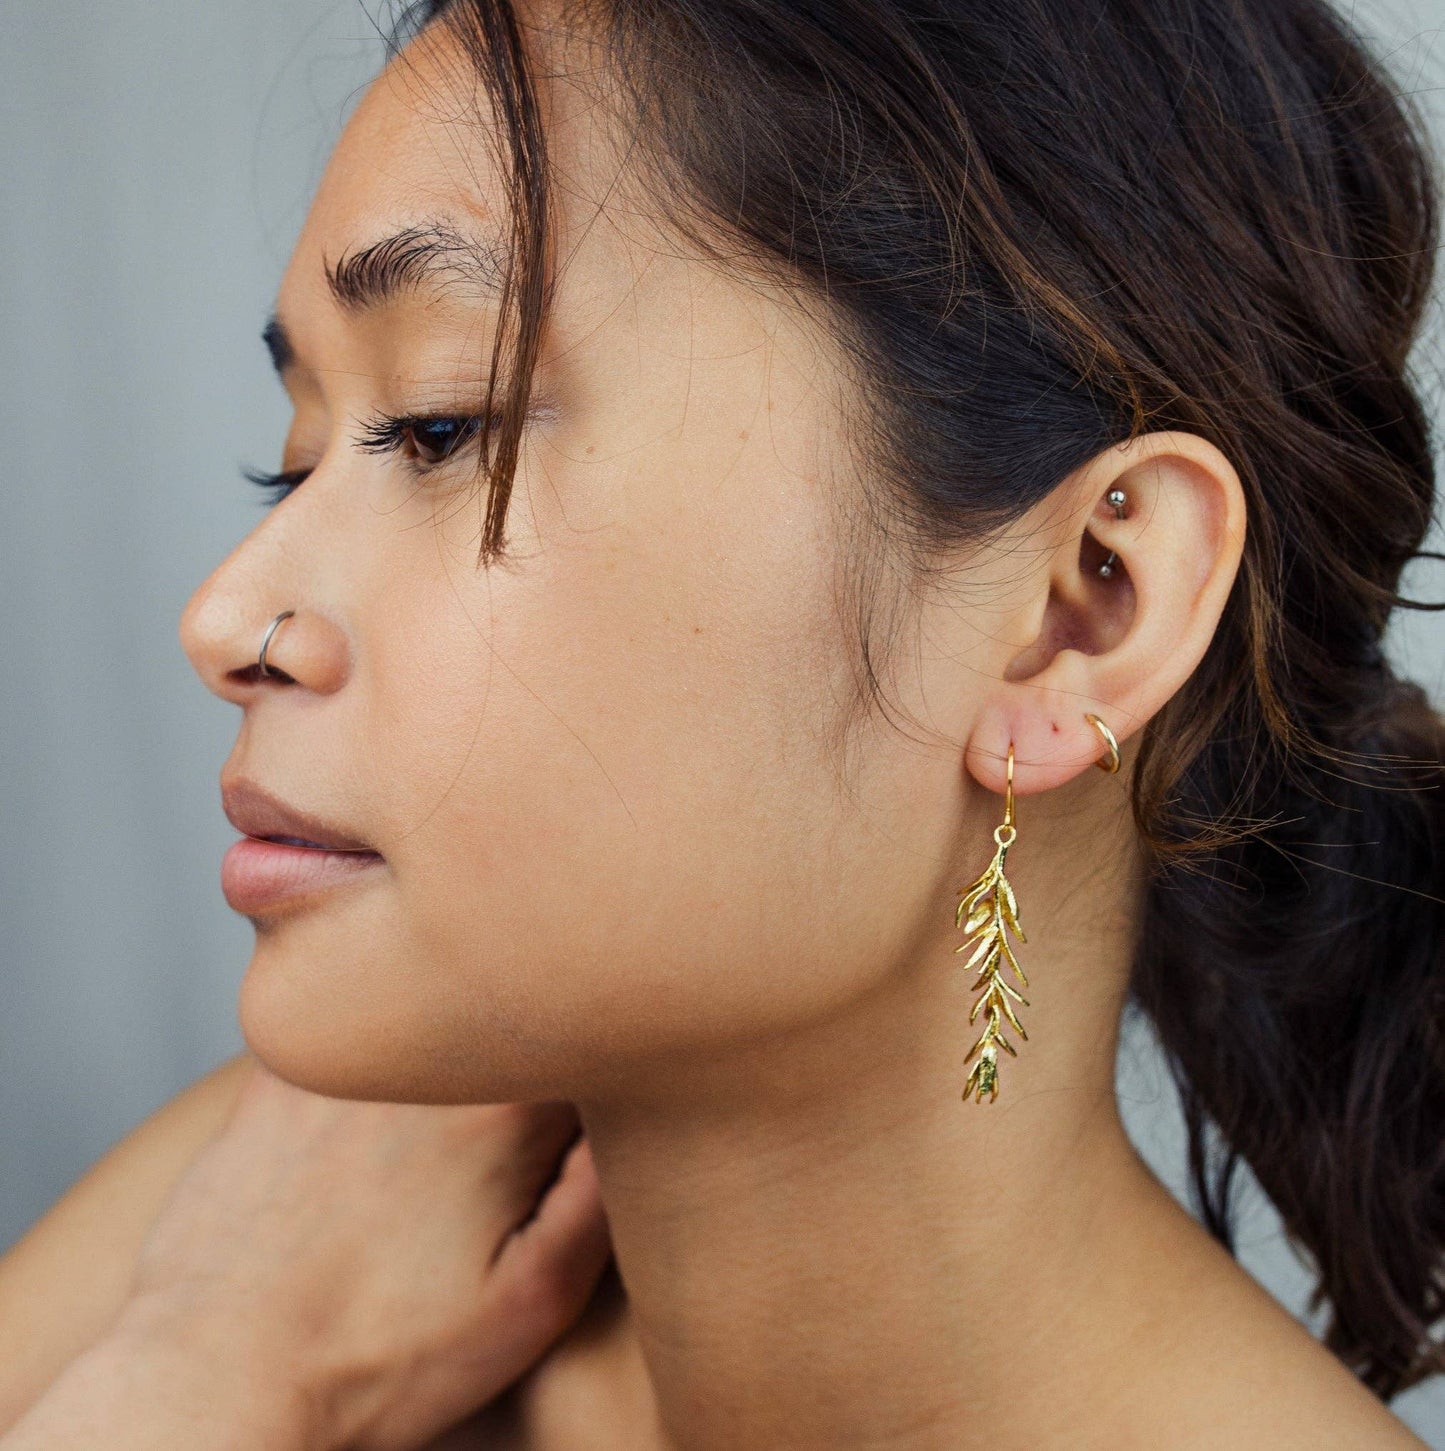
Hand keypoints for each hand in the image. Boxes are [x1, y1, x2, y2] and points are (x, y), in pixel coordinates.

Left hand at [107, 1061, 611, 1450]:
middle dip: (527, 1050)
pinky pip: (350, 1022)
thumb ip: (604, 1193)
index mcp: (506, 1104)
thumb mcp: (531, 1304)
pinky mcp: (277, 1071)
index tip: (590, 1104)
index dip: (603, 1059)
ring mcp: (347, 1054)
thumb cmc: (376, 1358)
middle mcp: (427, 1056)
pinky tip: (369, 1129)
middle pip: (512, 1012)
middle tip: (504, 1143)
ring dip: (450, 1045)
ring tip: (429, 1150)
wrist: (216, 1380)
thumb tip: (640, 1111)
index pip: (592, 1031)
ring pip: (433, 1011)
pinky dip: (374, 1047)